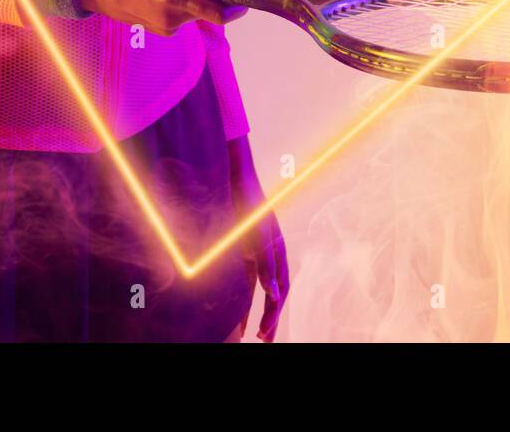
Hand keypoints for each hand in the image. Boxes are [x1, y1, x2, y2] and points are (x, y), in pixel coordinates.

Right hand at [228, 136, 288, 341]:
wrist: (232, 169)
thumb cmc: (230, 200)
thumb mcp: (234, 236)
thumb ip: (238, 258)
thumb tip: (229, 280)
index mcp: (266, 249)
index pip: (273, 286)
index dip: (270, 310)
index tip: (260, 332)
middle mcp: (273, 246)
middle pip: (279, 288)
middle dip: (273, 317)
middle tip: (265, 340)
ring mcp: (269, 239)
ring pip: (277, 280)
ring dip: (272, 307)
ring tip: (264, 331)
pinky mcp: (262, 231)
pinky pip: (268, 260)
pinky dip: (269, 279)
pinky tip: (270, 295)